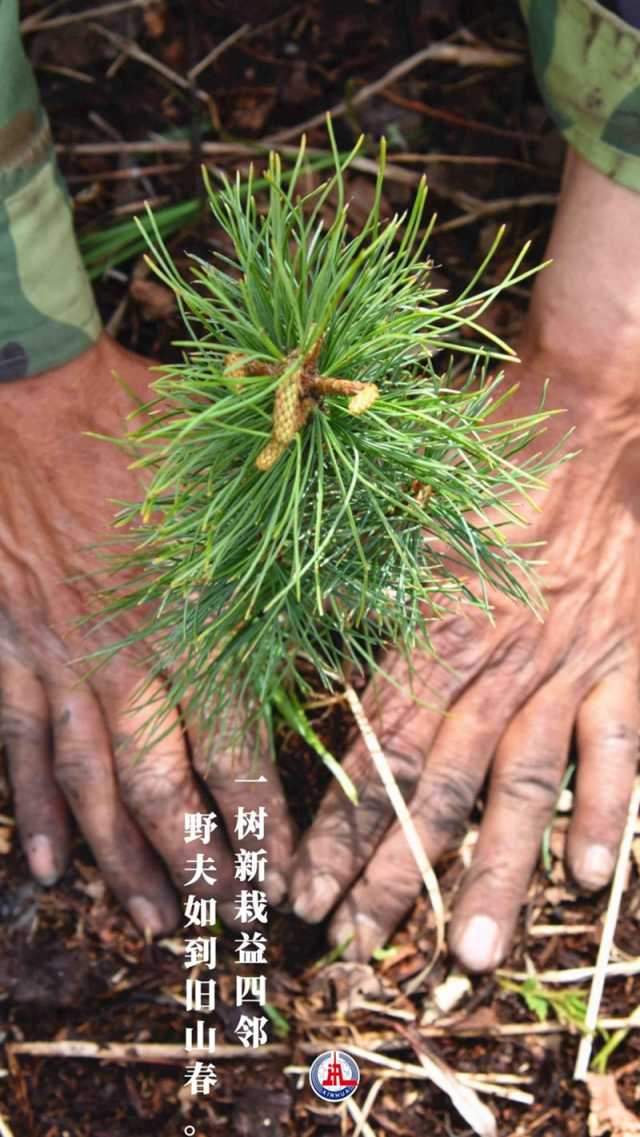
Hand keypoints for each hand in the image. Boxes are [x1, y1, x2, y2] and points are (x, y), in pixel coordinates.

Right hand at [0, 333, 293, 932]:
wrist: (24, 391)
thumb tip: (367, 573)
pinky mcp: (8, 647)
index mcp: (189, 611)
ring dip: (122, 859)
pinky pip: (18, 745)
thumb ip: (286, 535)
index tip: (279, 871)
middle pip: (161, 782)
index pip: (231, 739)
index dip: (256, 814)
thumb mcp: (228, 471)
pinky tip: (48, 866)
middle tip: (225, 921)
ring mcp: (57, 657)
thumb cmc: (135, 420)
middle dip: (197, 861)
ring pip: (91, 782)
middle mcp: (123, 652)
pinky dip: (32, 808)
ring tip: (156, 921)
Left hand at [289, 153, 639, 970]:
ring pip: (519, 789)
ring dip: (493, 872)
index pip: (372, 756)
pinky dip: (610, 812)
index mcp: (429, 631)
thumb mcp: (403, 517)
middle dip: (391, 875)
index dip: (336, 832)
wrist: (590, 410)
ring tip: (466, 949)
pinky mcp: (622, 660)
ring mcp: (563, 668)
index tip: (306, 892)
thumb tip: (314, 652)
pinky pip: (616, 747)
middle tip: (358, 946)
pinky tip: (592, 877)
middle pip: (434, 791)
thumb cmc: (488, 452)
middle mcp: (492, 665)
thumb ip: (366, 596)